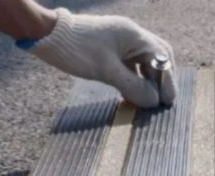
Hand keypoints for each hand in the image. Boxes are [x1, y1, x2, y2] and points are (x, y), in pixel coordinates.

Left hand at [25, 9, 175, 107]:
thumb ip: (133, 86)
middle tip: (164, 100)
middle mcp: (131, 35)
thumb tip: (153, 101)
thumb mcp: (106, 71)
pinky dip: (136, 78)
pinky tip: (133, 93)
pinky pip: (131, 63)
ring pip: (145, 61)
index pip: (161, 59)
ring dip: (150, 80)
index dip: (167, 81)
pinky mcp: (111, 47)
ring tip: (150, 100)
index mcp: (133, 35)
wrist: (47, 35)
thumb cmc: (76, 50)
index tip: (167, 102)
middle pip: (158, 57)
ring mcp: (121, 40)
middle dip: (163, 79)